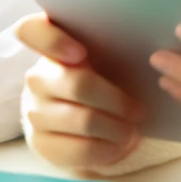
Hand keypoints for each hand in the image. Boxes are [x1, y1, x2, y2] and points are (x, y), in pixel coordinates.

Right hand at [17, 14, 147, 170]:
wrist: (74, 119)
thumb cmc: (97, 79)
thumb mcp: (98, 56)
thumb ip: (110, 43)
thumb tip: (151, 49)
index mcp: (46, 46)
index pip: (30, 30)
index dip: (52, 40)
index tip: (81, 53)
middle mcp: (36, 77)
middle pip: (78, 84)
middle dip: (118, 102)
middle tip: (139, 111)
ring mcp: (33, 111)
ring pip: (84, 120)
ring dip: (118, 129)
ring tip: (132, 130)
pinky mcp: (40, 143)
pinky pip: (81, 150)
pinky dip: (109, 150)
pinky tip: (117, 145)